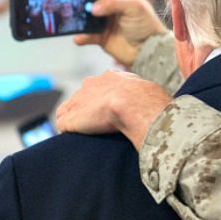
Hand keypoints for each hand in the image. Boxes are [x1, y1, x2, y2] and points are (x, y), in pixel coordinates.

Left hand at [56, 70, 172, 150]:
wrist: (135, 104)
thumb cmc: (149, 100)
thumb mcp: (150, 92)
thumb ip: (144, 96)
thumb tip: (158, 106)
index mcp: (110, 78)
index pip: (100, 88)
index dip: (103, 101)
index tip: (109, 112)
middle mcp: (91, 85)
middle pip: (81, 98)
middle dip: (86, 109)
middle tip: (98, 124)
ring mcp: (78, 101)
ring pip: (68, 111)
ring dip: (75, 122)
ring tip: (86, 136)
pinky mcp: (70, 119)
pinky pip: (63, 126)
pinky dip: (69, 134)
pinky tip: (79, 141)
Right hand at [74, 0, 166, 66]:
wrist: (149, 50)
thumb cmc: (147, 25)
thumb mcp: (135, 7)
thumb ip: (113, 3)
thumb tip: (93, 8)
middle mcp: (110, 5)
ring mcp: (104, 20)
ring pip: (85, 14)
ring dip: (76, 14)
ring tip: (69, 14)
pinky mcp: (101, 36)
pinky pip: (87, 35)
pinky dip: (81, 36)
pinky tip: (79, 37)